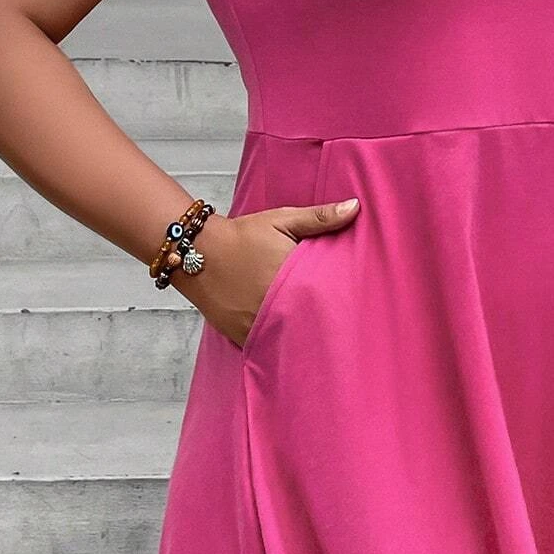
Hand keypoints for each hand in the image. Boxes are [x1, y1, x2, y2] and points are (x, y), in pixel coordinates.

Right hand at [176, 198, 360, 347]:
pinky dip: (278, 344)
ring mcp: (257, 323)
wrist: (198, 251)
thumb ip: (319, 217)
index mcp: (291, 276)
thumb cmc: (243, 235)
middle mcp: (274, 304)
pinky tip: (290, 344)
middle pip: (311, 322)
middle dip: (325, 323)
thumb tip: (355, 207)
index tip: (354, 305)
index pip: (328, 297)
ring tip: (320, 340)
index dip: (342, 302)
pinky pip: (267, 346)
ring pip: (290, 338)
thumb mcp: (282, 220)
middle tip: (342, 327)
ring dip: (302, 337)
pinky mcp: (242, 335)